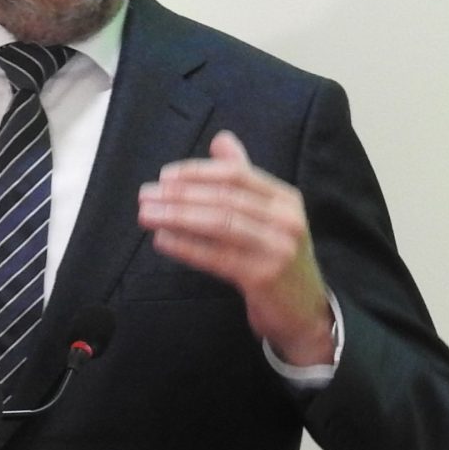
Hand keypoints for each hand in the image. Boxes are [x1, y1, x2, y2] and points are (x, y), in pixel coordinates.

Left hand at [138, 130, 335, 364]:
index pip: (237, 175)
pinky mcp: (263, 277)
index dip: (198, 172)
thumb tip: (221, 139)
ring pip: (219, 224)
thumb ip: (244, 176)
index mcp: (285, 198)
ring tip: (146, 215)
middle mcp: (286, 219)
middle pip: (224, 198)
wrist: (303, 310)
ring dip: (177, 217)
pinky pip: (216, 257)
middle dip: (180, 195)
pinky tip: (162, 240)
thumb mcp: (268, 214)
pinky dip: (186, 246)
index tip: (165, 176)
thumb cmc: (276, 256)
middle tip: (145, 195)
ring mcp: (277, 249)